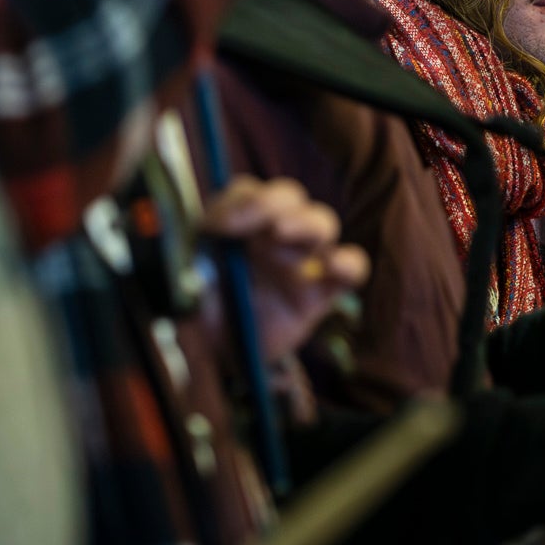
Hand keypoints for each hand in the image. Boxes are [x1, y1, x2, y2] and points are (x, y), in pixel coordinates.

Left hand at [201, 176, 366, 361]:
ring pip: (322, 222)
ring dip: (305, 226)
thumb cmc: (212, 308)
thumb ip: (197, 270)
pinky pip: (353, 266)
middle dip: (275, 205)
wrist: (232, 351)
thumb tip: (205, 261)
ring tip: (283, 241)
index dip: (238, 202)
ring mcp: (304, 257)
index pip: (246, 192)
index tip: (222, 226)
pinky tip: (333, 267)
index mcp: (240, 222)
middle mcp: (274, 230)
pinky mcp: (326, 288)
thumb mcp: (191, 286)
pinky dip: (348, 262)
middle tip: (264, 227)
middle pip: (288, 196)